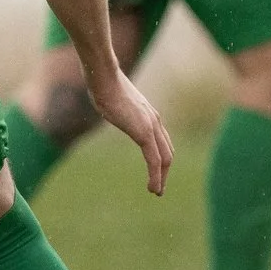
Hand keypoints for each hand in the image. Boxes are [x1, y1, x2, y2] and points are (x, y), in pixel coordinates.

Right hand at [89, 69, 173, 196]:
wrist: (103, 78)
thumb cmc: (103, 85)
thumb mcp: (113, 98)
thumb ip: (116, 105)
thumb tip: (106, 101)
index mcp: (148, 113)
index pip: (162, 140)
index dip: (161, 158)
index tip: (157, 171)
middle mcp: (154, 120)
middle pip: (167, 151)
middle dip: (164, 171)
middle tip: (158, 187)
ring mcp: (151, 126)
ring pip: (164, 159)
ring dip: (161, 178)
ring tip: (155, 192)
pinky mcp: (144, 133)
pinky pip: (155, 160)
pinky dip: (156, 177)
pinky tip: (152, 188)